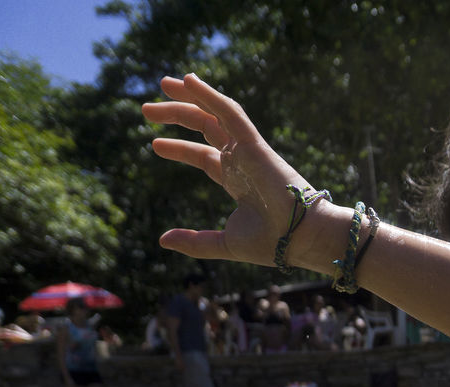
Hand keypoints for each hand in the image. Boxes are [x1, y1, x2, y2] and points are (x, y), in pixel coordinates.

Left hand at [142, 74, 312, 265]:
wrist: (302, 238)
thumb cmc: (273, 243)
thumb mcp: (225, 243)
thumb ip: (195, 242)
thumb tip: (162, 240)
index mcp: (238, 181)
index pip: (205, 156)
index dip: (180, 148)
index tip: (155, 145)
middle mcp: (242, 161)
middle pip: (206, 128)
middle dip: (177, 114)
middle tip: (147, 109)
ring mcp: (248, 150)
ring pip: (215, 114)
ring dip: (190, 97)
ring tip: (163, 84)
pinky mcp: (254, 143)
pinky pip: (231, 112)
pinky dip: (211, 95)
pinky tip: (190, 80)